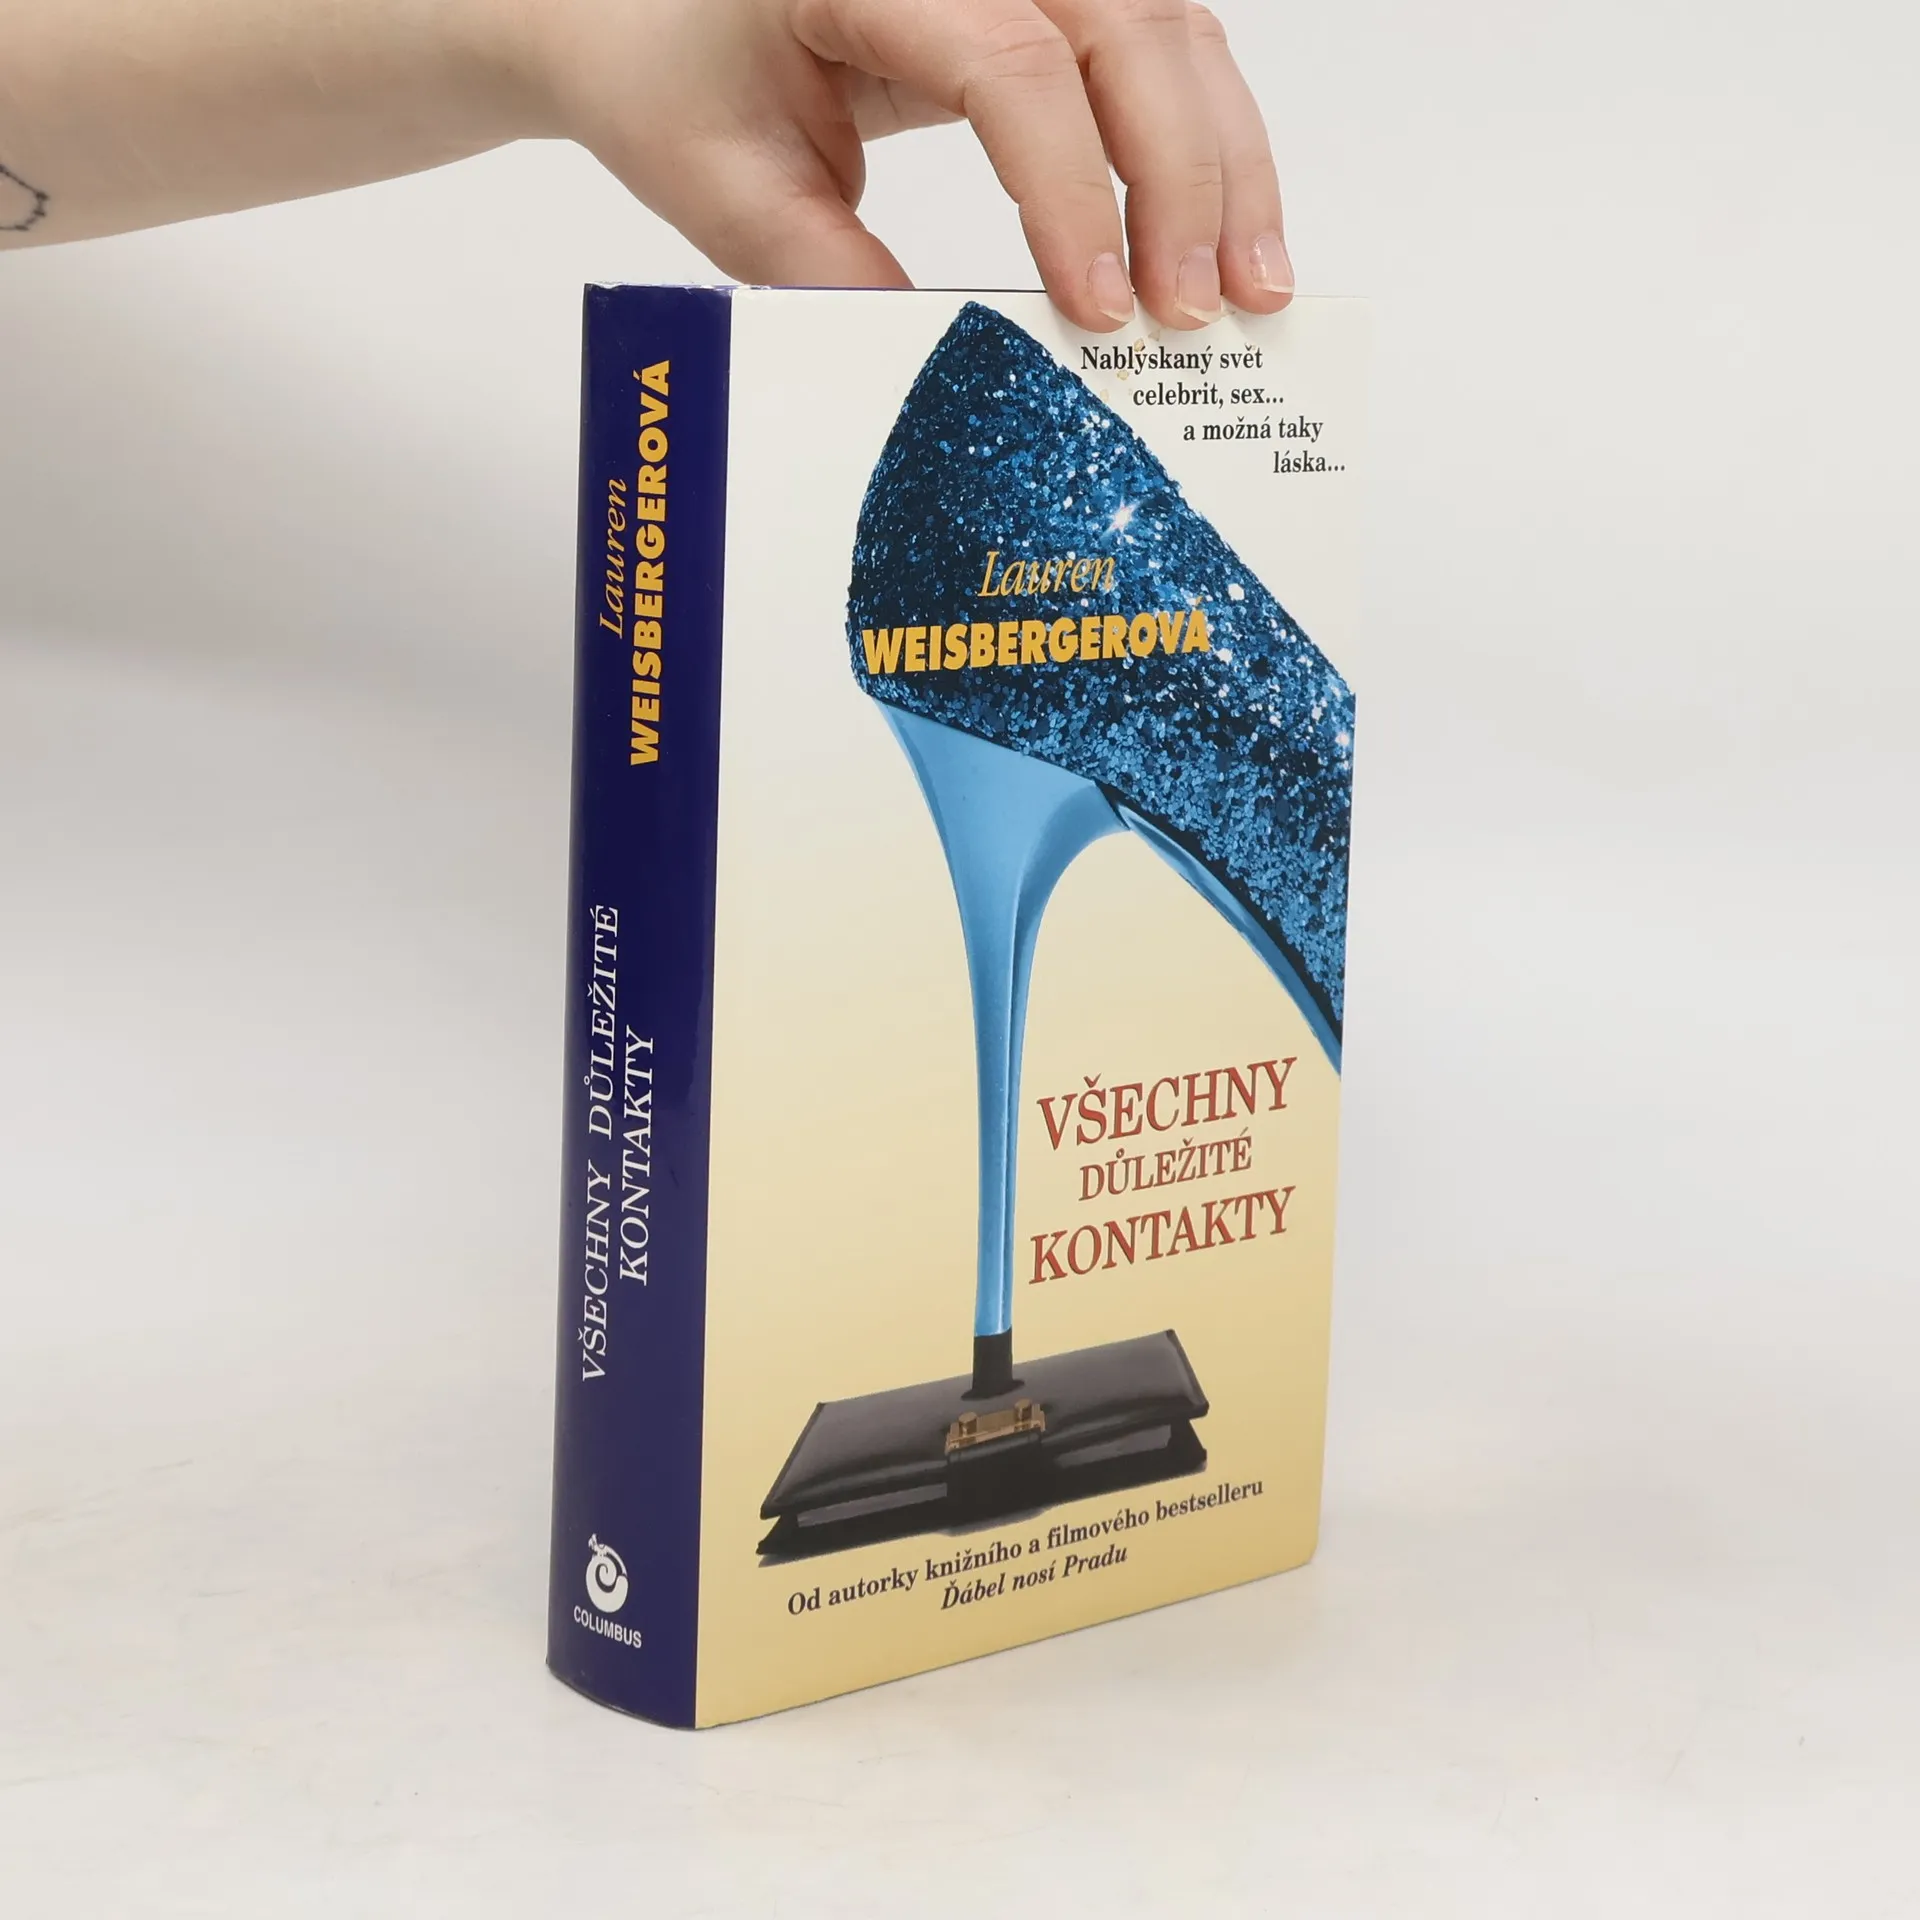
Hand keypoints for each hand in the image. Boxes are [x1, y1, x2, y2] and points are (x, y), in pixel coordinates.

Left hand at [523, 0, 1293, 330]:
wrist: (647, 5)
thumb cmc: (674, 73)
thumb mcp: (726, 187)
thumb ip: (829, 276)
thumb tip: (962, 373)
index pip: (1009, 61)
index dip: (1069, 189)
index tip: (1097, 311)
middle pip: (1129, 27)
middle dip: (1181, 180)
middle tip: (1197, 316)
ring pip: (1173, 29)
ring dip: (1224, 163)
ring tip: (1252, 290)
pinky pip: (1164, 44)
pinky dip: (1207, 139)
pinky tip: (1227, 232)